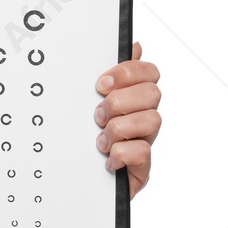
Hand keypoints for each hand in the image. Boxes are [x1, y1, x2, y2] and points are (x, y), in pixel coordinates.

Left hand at [94, 40, 159, 199]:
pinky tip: (106, 158)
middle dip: (120, 101)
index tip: (101, 83)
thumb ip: (109, 76)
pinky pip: (143, 152)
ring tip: (100, 139)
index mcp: (132, 99)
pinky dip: (120, 153)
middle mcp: (142, 118)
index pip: (149, 72)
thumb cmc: (82, 140)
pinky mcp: (141, 169)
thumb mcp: (86, 103)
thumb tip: (132, 44)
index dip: (128, 72)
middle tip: (97, 114)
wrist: (73, 184)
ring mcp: (144, 142)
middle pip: (153, 93)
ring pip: (152, 120)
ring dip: (119, 128)